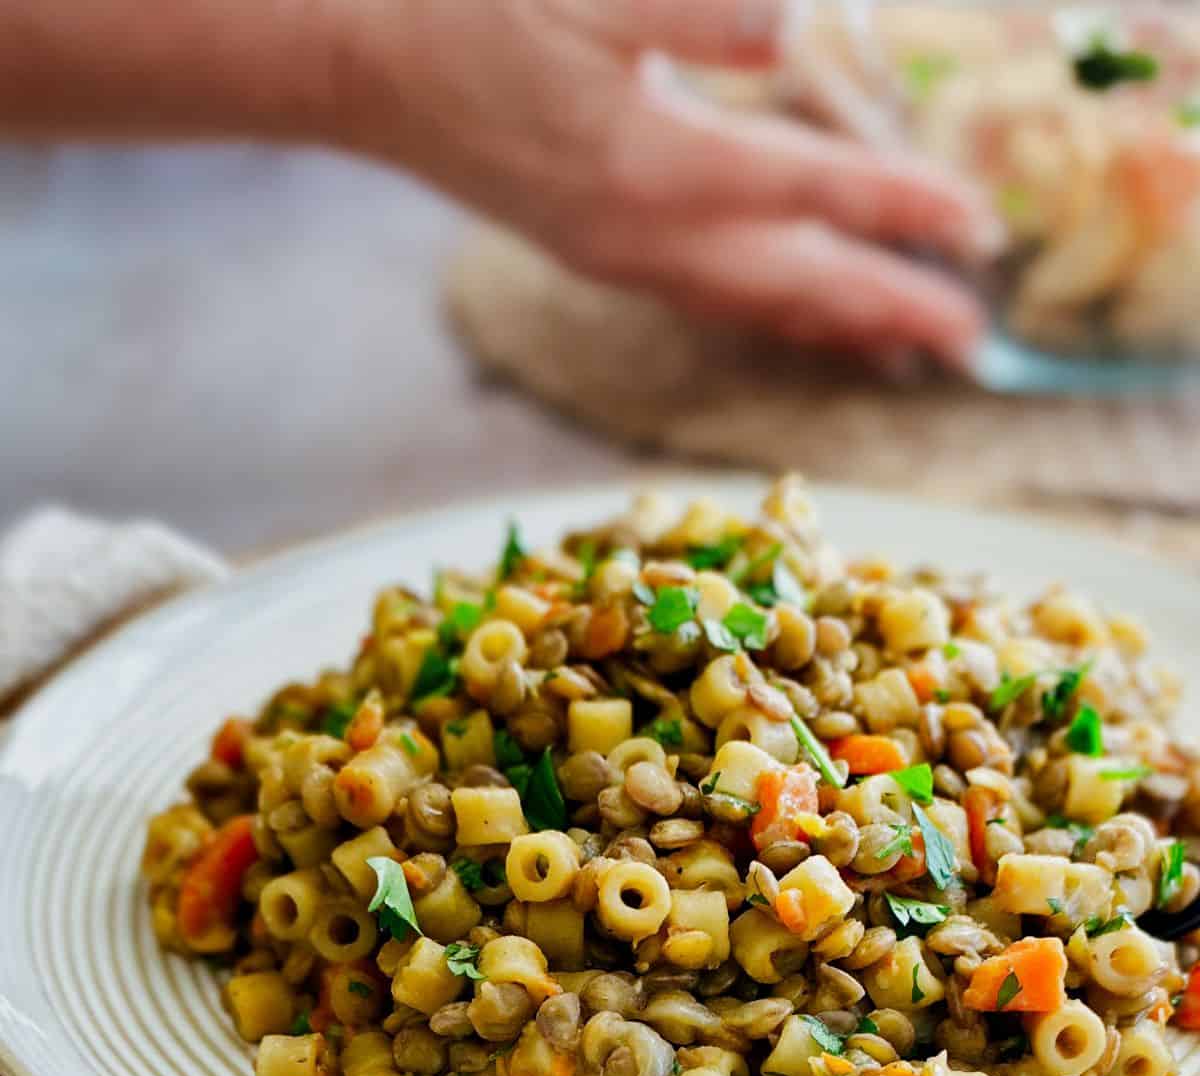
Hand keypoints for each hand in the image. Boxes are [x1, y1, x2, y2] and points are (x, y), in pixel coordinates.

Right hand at [338, 0, 997, 363]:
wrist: (366, 61)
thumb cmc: (474, 6)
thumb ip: (695, 11)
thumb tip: (797, 30)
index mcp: (652, 164)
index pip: (808, 194)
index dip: (900, 208)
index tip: (979, 224)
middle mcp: (644, 234)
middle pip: (796, 286)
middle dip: (891, 309)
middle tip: (977, 341)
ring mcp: (620, 256)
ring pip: (757, 305)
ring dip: (840, 325)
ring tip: (911, 341)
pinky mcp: (600, 251)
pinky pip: (716, 297)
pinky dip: (779, 309)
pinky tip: (807, 305)